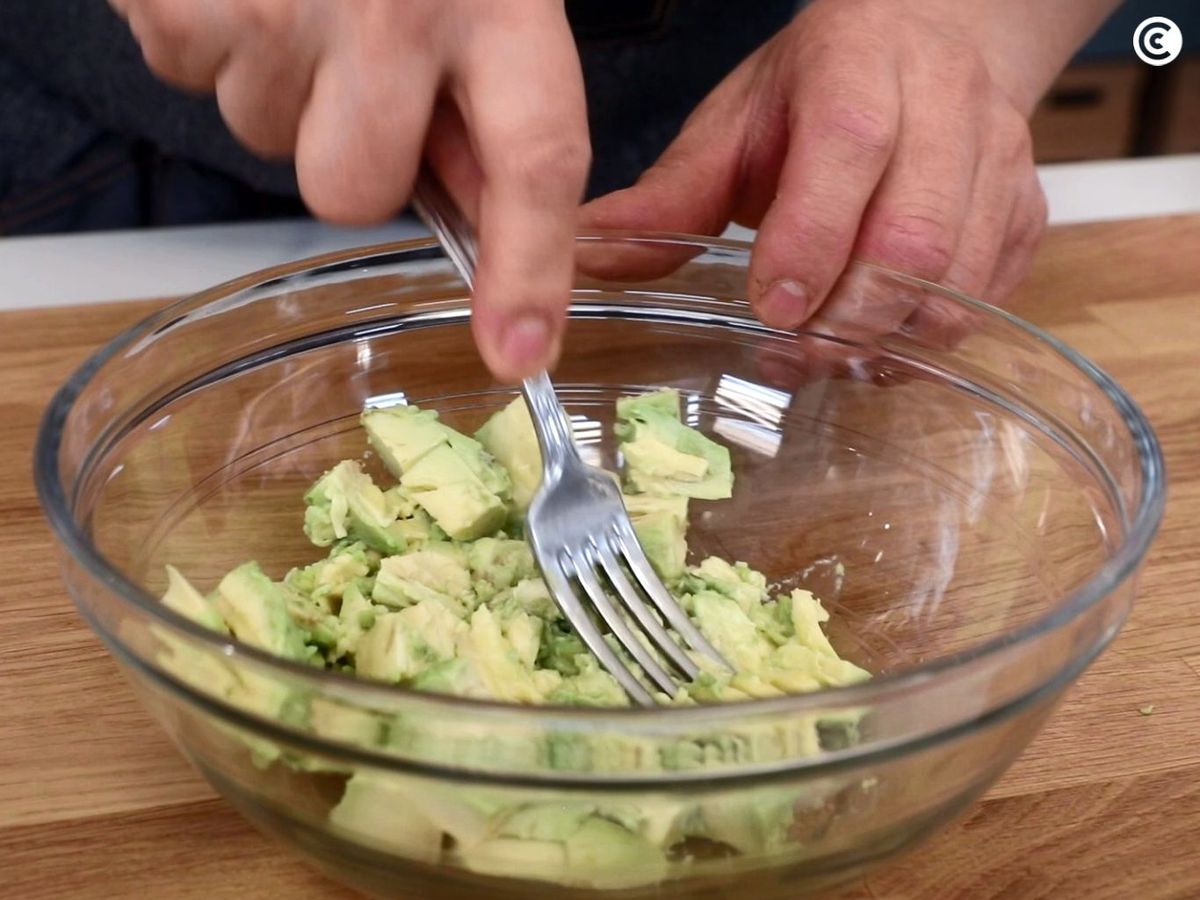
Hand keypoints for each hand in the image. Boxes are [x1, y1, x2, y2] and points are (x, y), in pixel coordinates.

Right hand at [110, 0, 590, 380]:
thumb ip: (488, 88)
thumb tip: (477, 205)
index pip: (534, 160)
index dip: (528, 268)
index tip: (520, 353)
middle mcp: (387, 11)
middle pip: (352, 191)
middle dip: (356, 157)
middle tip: (362, 63)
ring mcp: (271, 9)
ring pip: (267, 140)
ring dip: (286, 90)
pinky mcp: (174, 1)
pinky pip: (193, 77)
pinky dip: (216, 42)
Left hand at [581, 0, 1048, 346]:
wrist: (926, 46)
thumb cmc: (819, 91)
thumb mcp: (735, 124)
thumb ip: (670, 195)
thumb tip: (588, 256)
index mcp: (859, 66)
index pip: (850, 150)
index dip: (810, 239)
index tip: (767, 306)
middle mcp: (945, 106)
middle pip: (916, 236)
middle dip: (848, 315)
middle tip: (793, 352)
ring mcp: (998, 161)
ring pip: (960, 282)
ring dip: (889, 339)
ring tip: (830, 354)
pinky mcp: (1025, 210)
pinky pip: (991, 298)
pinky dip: (930, 340)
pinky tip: (878, 341)